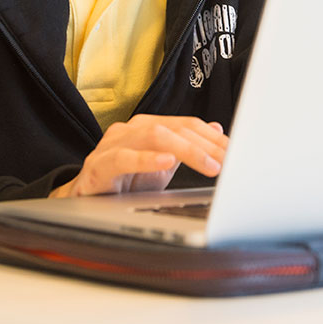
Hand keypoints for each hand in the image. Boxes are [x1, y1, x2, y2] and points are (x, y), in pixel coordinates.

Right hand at [53, 115, 227, 197]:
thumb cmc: (124, 182)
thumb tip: (217, 129)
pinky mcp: (99, 166)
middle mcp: (132, 130)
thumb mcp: (162, 165)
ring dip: (187, 151)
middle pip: (176, 128)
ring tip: (209, 165)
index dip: (214, 138)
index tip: (236, 152)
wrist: (86, 199)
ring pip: (154, 136)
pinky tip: (166, 163)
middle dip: (206, 145)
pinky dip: (146, 159)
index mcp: (149, 127)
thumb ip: (186, 146)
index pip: (188, 125)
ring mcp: (113, 145)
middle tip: (228, 162)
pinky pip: (123, 158)